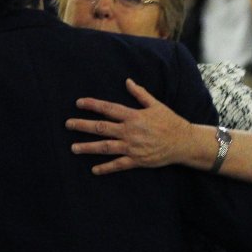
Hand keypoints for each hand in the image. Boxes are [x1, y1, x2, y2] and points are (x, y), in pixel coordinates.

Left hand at [66, 79, 192, 173]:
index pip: (109, 109)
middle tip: (68, 124)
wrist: (183, 142)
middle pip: (102, 127)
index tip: (79, 103)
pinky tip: (93, 170)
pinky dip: (106, 168)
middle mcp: (130, 131)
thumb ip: (140, 94)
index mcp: (134, 116)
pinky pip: (118, 165)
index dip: (93, 105)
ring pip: (106, 147)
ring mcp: (132, 147)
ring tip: (73, 148)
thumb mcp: (156, 105)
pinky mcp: (137, 160)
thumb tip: (128, 81)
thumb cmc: (170, 122)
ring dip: (88, 147)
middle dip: (83, 126)